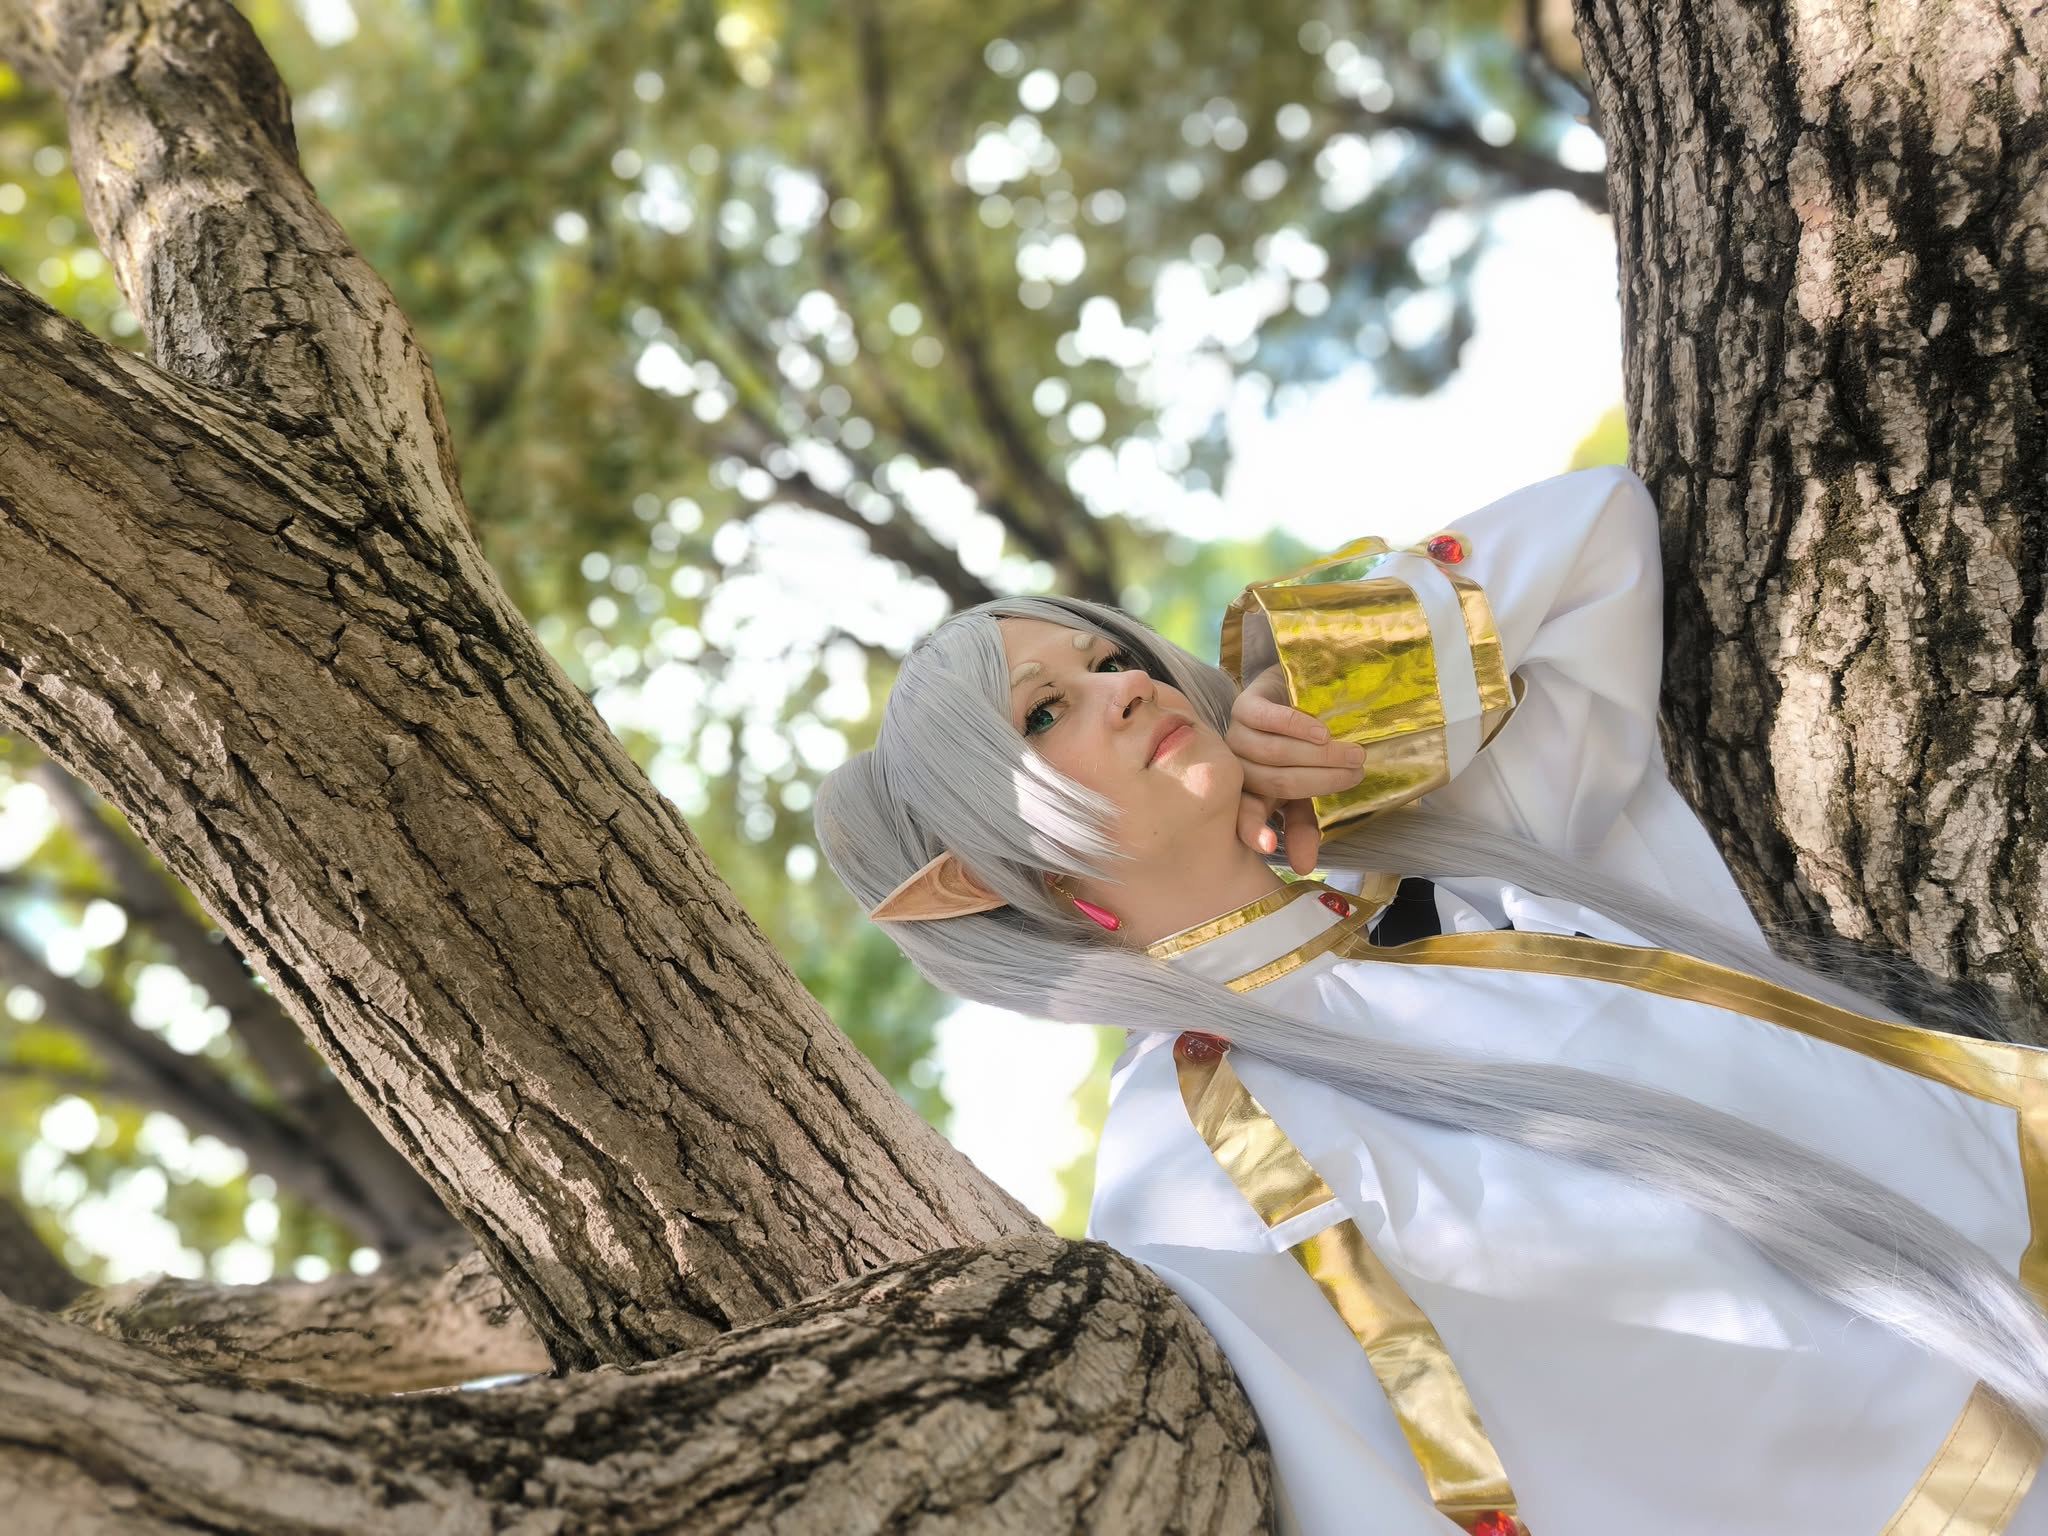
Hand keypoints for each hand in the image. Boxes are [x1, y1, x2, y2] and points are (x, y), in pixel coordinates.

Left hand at [1228, 664, 1365, 873]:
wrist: (1295, 698)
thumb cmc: (1302, 752)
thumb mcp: (1304, 794)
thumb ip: (1302, 826)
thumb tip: (1303, 870)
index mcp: (1249, 795)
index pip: (1245, 817)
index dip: (1254, 830)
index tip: (1269, 846)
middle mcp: (1238, 768)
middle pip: (1275, 781)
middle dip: (1320, 780)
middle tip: (1357, 773)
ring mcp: (1238, 735)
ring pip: (1273, 752)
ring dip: (1318, 755)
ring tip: (1353, 753)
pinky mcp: (1244, 705)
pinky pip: (1266, 718)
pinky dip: (1296, 726)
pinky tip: (1322, 732)